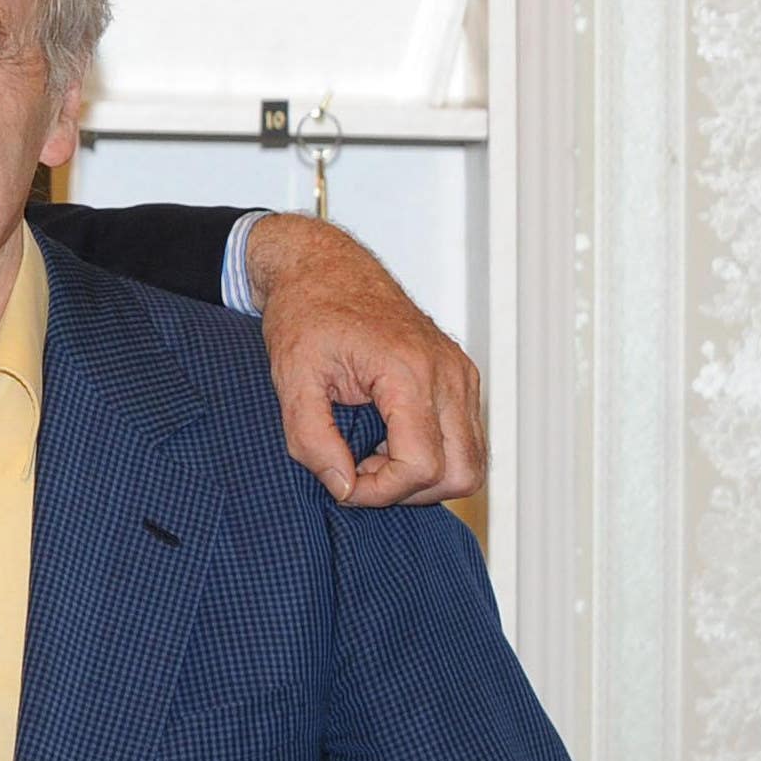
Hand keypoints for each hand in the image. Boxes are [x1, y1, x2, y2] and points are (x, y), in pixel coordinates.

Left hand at [245, 213, 486, 507]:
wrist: (325, 269)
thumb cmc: (307, 314)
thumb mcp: (290, 377)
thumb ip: (311, 438)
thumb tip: (343, 486)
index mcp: (408, 370)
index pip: (422, 465)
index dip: (380, 491)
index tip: (342, 480)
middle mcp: (448, 373)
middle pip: (461, 474)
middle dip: (407, 490)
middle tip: (357, 471)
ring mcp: (461, 375)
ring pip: (470, 462)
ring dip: (421, 477)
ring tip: (370, 455)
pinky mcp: (461, 378)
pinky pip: (466, 440)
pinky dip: (432, 456)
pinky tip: (386, 440)